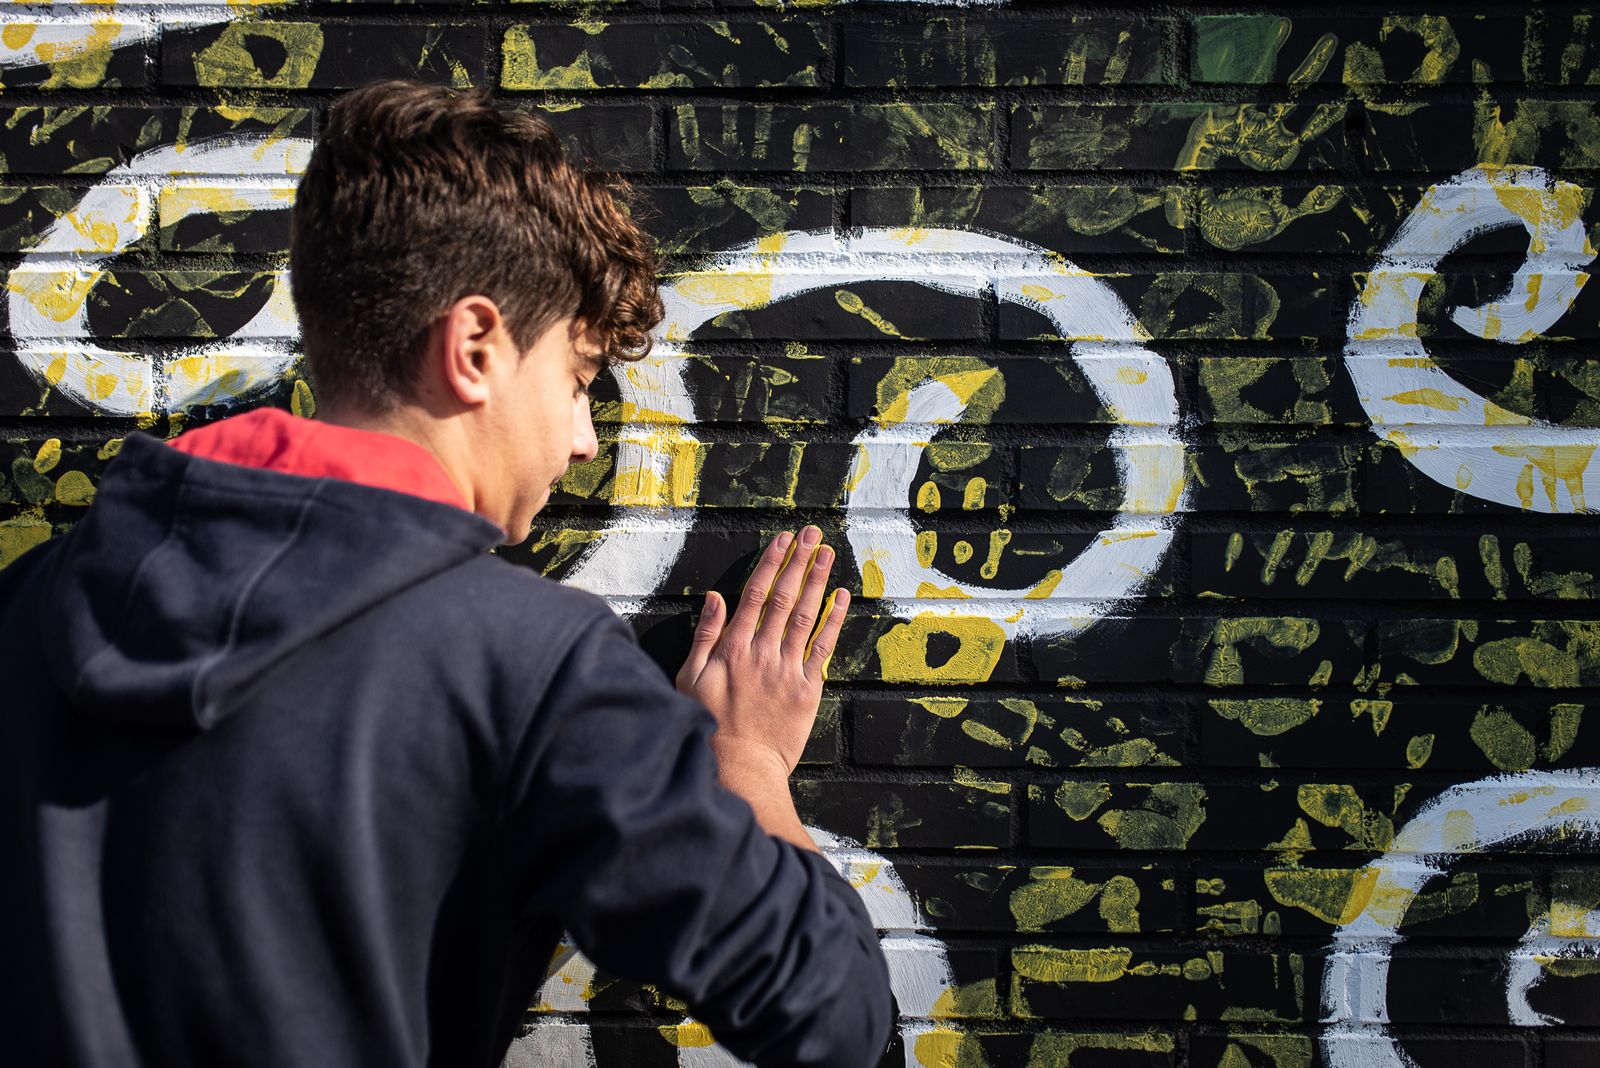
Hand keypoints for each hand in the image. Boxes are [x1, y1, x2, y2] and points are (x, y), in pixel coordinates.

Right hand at [675, 526, 849, 778]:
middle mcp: (763, 652)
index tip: (782, 540)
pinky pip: (823, 648)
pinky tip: (841, 597)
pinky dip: (834, 620)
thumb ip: (704, 636)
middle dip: (798, 562)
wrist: (740, 767)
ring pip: (806, 616)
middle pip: (784, 598)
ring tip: (826, 554)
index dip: (770, 564)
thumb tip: (714, 598)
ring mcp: (787, 670)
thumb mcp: (689, 679)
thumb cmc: (708, 725)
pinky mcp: (807, 689)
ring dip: (817, 582)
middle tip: (811, 534)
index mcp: (733, 648)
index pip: (755, 595)